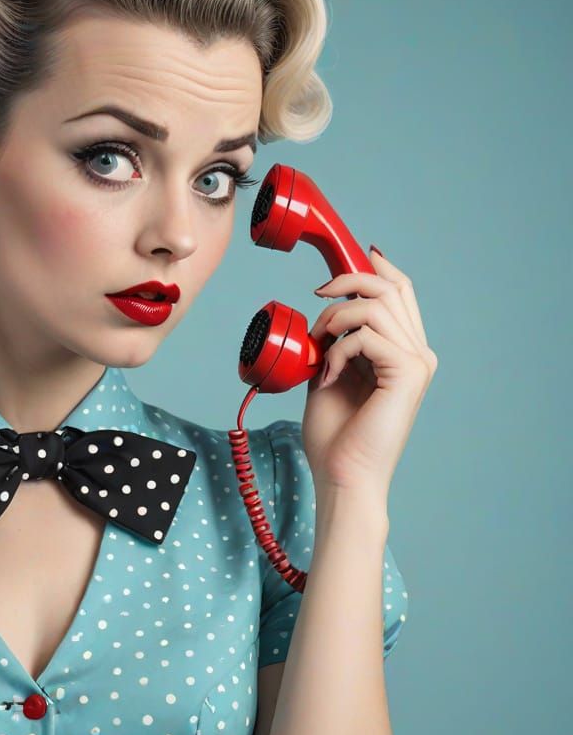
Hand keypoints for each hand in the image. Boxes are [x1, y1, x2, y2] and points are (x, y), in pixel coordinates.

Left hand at [301, 247, 437, 502]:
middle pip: (392, 287)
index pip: (400, 293)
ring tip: (318, 349)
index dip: (376, 268)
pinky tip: (328, 374)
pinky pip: (366, 336)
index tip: (345, 260)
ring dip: (336, 319)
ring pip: (376, 306)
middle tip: (318, 295)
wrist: (342, 474)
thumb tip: (326, 307)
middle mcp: (417, 353)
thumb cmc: (335, 434)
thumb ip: (333, 340)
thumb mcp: (328, 372)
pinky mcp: (407, 373)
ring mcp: (416, 362)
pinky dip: (338, 349)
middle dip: (349, 280)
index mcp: (402, 352)